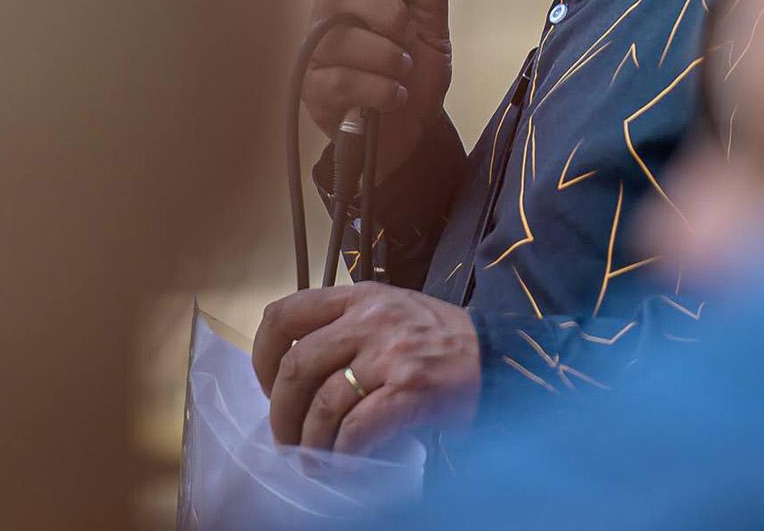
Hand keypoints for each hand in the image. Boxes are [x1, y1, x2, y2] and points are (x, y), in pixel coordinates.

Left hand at [252, 283, 479, 454]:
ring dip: (309, 439)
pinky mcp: (411, 390)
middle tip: (285, 437)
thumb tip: (298, 379)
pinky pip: (358, 428)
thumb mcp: (390, 312)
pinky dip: (343, 453)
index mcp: (358, 297)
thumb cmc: (441, 340)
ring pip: (324, 402)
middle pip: (297, 365)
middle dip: (281, 410)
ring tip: (311, 459)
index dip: (263, 354)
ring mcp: (390, 353)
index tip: (269, 384)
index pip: (286, 314)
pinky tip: (343, 465)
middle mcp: (370, 319)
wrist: (501, 357)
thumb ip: (347, 329)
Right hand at [302, 0, 452, 174]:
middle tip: (404, 34)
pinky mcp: (313, 90)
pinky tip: (393, 97)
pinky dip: (381, 89)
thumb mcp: (434, 37)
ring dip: (388, 58)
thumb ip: (431, 1)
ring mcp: (317, 52)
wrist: (411, 136)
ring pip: (342, 37)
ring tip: (403, 74)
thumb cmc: (414, 78)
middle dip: (383, 10)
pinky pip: (343, 80)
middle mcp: (329, 15)